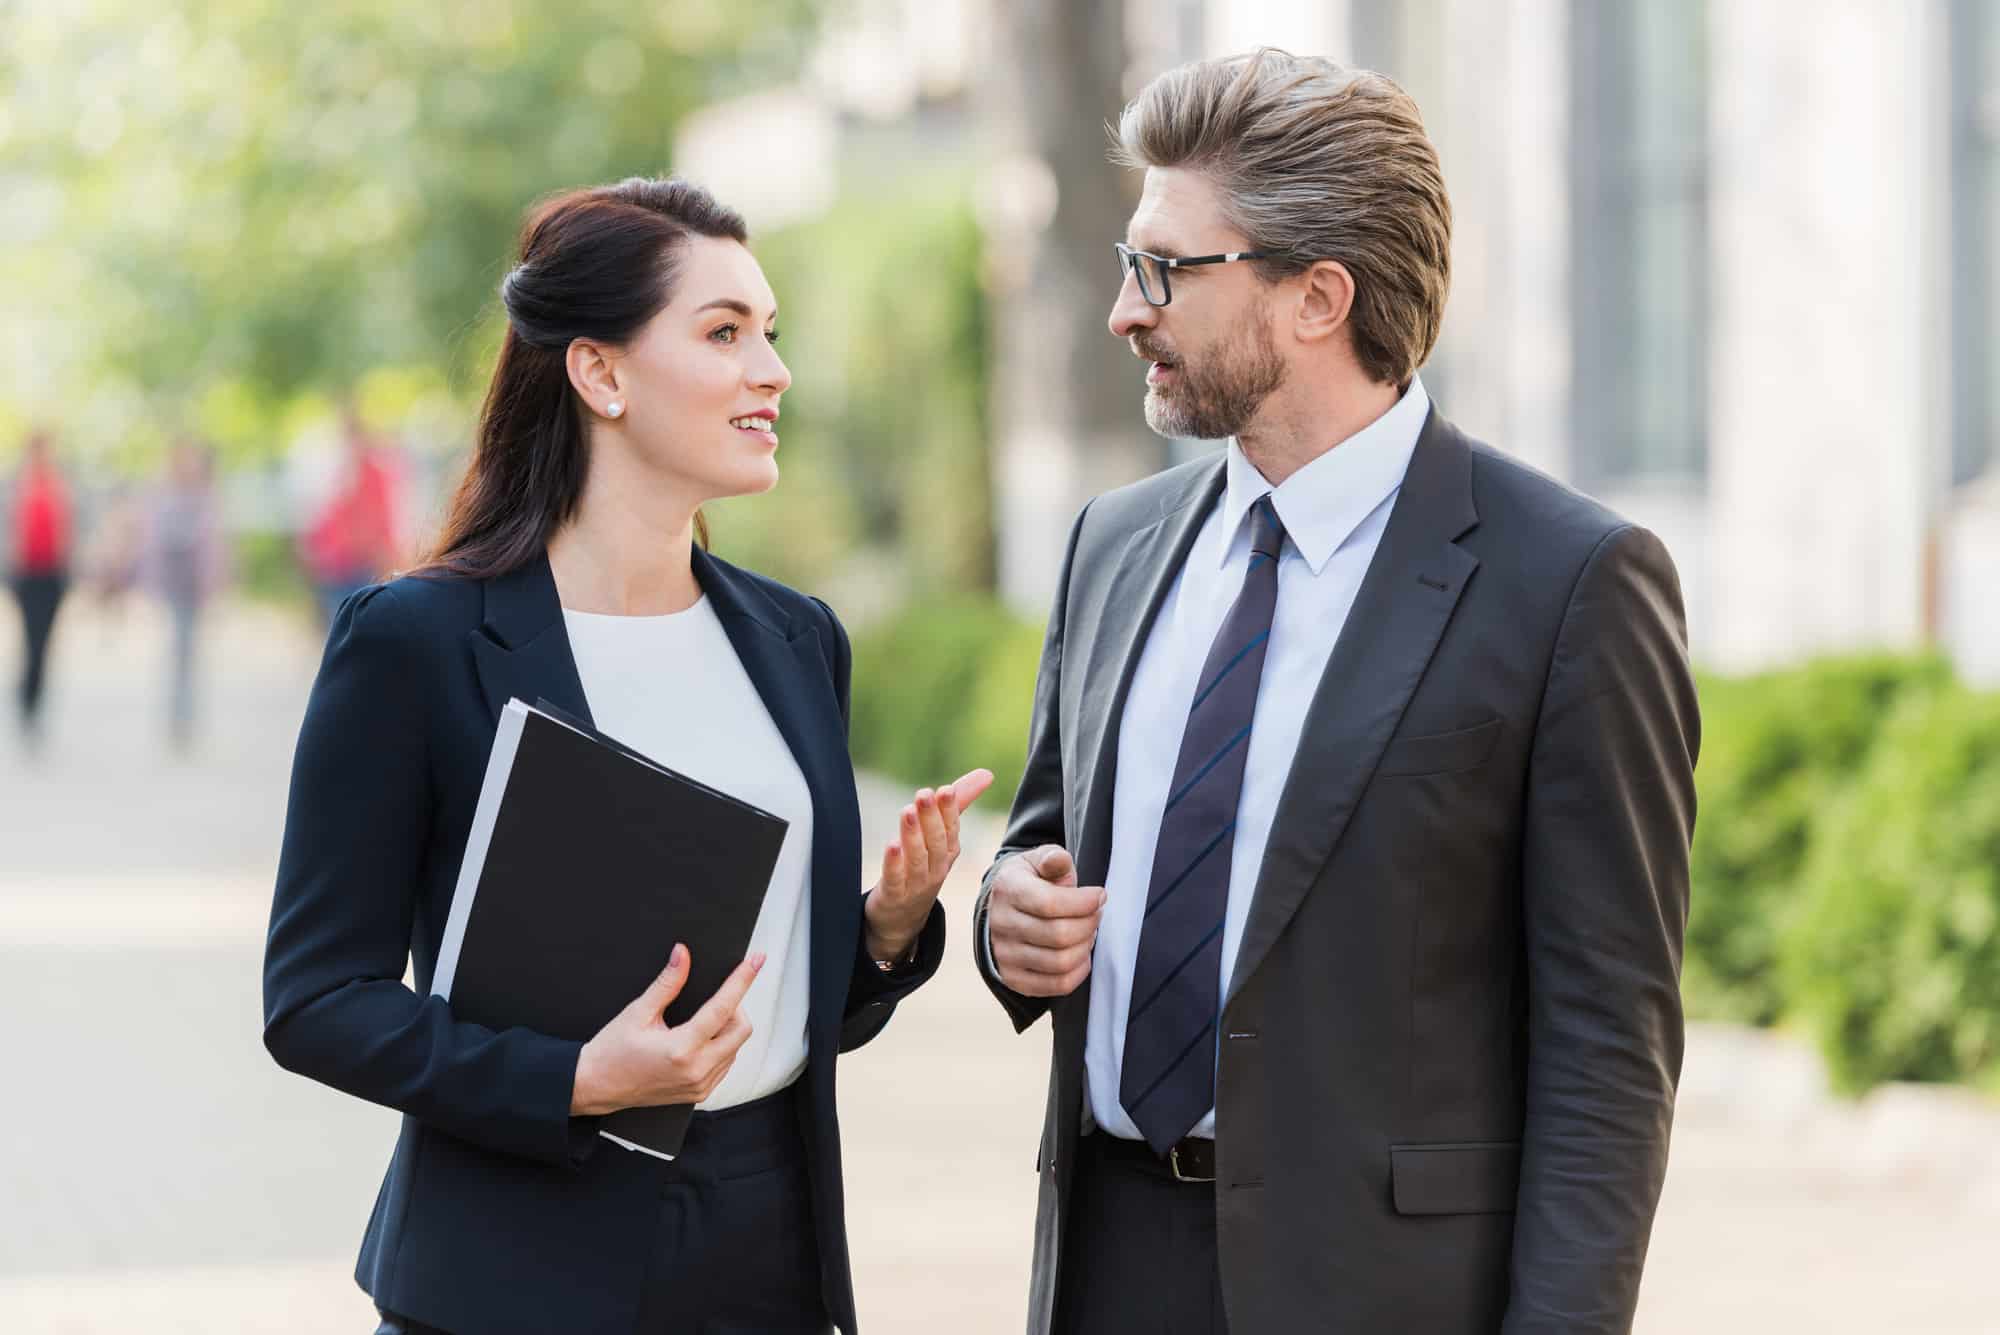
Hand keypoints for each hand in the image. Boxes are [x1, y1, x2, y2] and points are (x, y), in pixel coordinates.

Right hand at [570, 944, 763, 1115]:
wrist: (596, 1086)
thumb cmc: (611, 1052)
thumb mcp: (638, 1012)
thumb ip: (667, 983)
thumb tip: (683, 955)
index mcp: (681, 1049)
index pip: (723, 1008)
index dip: (741, 980)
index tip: (755, 961)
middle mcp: (696, 1071)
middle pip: (741, 1030)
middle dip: (736, 1007)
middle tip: (715, 997)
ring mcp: (700, 1085)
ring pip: (736, 1048)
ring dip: (728, 1028)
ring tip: (702, 1019)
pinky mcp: (699, 1093)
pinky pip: (726, 1064)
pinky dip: (722, 1046)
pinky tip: (701, 1039)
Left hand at [863, 768, 995, 961]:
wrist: (902, 918)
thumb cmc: (923, 868)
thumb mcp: (941, 837)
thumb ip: (958, 804)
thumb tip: (987, 773)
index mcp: (948, 852)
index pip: (952, 829)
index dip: (949, 810)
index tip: (945, 790)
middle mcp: (936, 868)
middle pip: (936, 842)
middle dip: (931, 817)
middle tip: (924, 794)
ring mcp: (916, 884)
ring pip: (918, 859)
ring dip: (913, 836)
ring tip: (907, 812)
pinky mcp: (893, 895)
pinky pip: (895, 879)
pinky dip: (894, 863)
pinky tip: (891, 845)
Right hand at [987, 845, 1104, 997]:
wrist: (1004, 908)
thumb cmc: (1031, 881)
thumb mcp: (1039, 860)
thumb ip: (1053, 858)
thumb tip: (1059, 860)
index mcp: (1008, 890)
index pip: (1050, 904)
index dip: (1083, 902)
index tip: (1100, 896)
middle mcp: (1001, 925)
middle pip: (1059, 935)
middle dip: (1089, 924)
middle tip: (1096, 914)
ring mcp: (1005, 955)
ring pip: (1061, 962)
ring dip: (1085, 946)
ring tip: (1088, 931)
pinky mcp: (1015, 979)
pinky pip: (1058, 985)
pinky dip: (1079, 971)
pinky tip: (1081, 953)